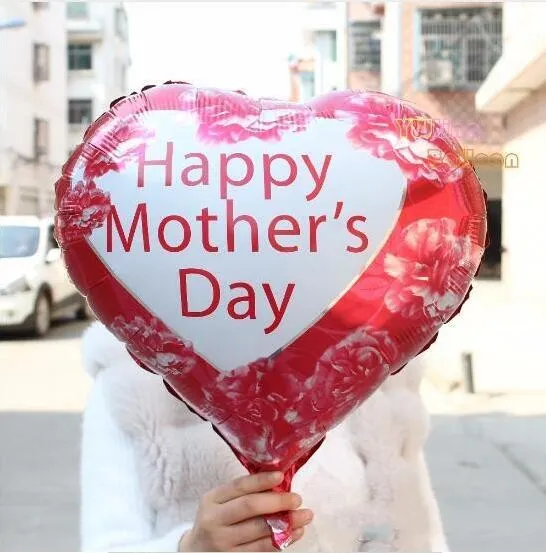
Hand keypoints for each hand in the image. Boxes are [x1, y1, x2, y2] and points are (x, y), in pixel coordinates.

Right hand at [178, 471, 312, 551]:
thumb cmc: (215, 521)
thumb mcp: (219, 503)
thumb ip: (241, 493)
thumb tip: (277, 482)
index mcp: (212, 499)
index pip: (239, 486)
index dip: (261, 480)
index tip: (281, 476)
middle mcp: (214, 520)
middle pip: (249, 506)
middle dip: (277, 501)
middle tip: (297, 499)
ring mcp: (222, 543)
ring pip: (259, 531)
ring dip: (287, 523)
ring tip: (304, 516)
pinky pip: (261, 550)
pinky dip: (281, 541)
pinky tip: (294, 534)